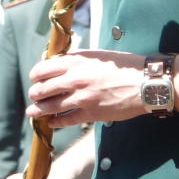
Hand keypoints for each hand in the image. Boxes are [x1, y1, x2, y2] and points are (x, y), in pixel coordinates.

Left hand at [25, 50, 145, 126]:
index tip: (35, 78)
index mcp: (76, 62)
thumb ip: (78, 59)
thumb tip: (61, 62)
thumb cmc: (125, 66)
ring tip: (33, 112)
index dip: (35, 75)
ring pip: (49, 107)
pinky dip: (56, 122)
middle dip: (35, 93)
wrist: (146, 83)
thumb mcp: (98, 55)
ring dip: (38, 110)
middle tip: (34, 96)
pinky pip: (65, 120)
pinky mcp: (90, 114)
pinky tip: (52, 122)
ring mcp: (81, 98)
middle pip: (42, 89)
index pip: (42, 69)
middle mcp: (75, 79)